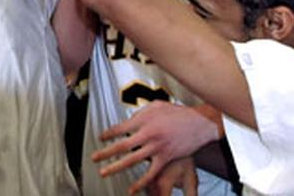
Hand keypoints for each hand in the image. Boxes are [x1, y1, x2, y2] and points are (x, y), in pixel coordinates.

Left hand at [92, 101, 218, 193]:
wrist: (199, 122)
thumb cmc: (178, 112)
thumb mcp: (156, 106)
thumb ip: (141, 113)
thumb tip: (129, 120)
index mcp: (144, 120)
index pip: (120, 128)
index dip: (108, 134)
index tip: (101, 138)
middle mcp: (148, 134)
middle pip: (122, 146)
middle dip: (106, 153)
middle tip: (94, 158)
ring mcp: (156, 147)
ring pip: (132, 160)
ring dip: (116, 167)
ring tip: (103, 172)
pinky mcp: (165, 158)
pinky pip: (150, 173)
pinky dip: (140, 182)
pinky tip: (132, 189)